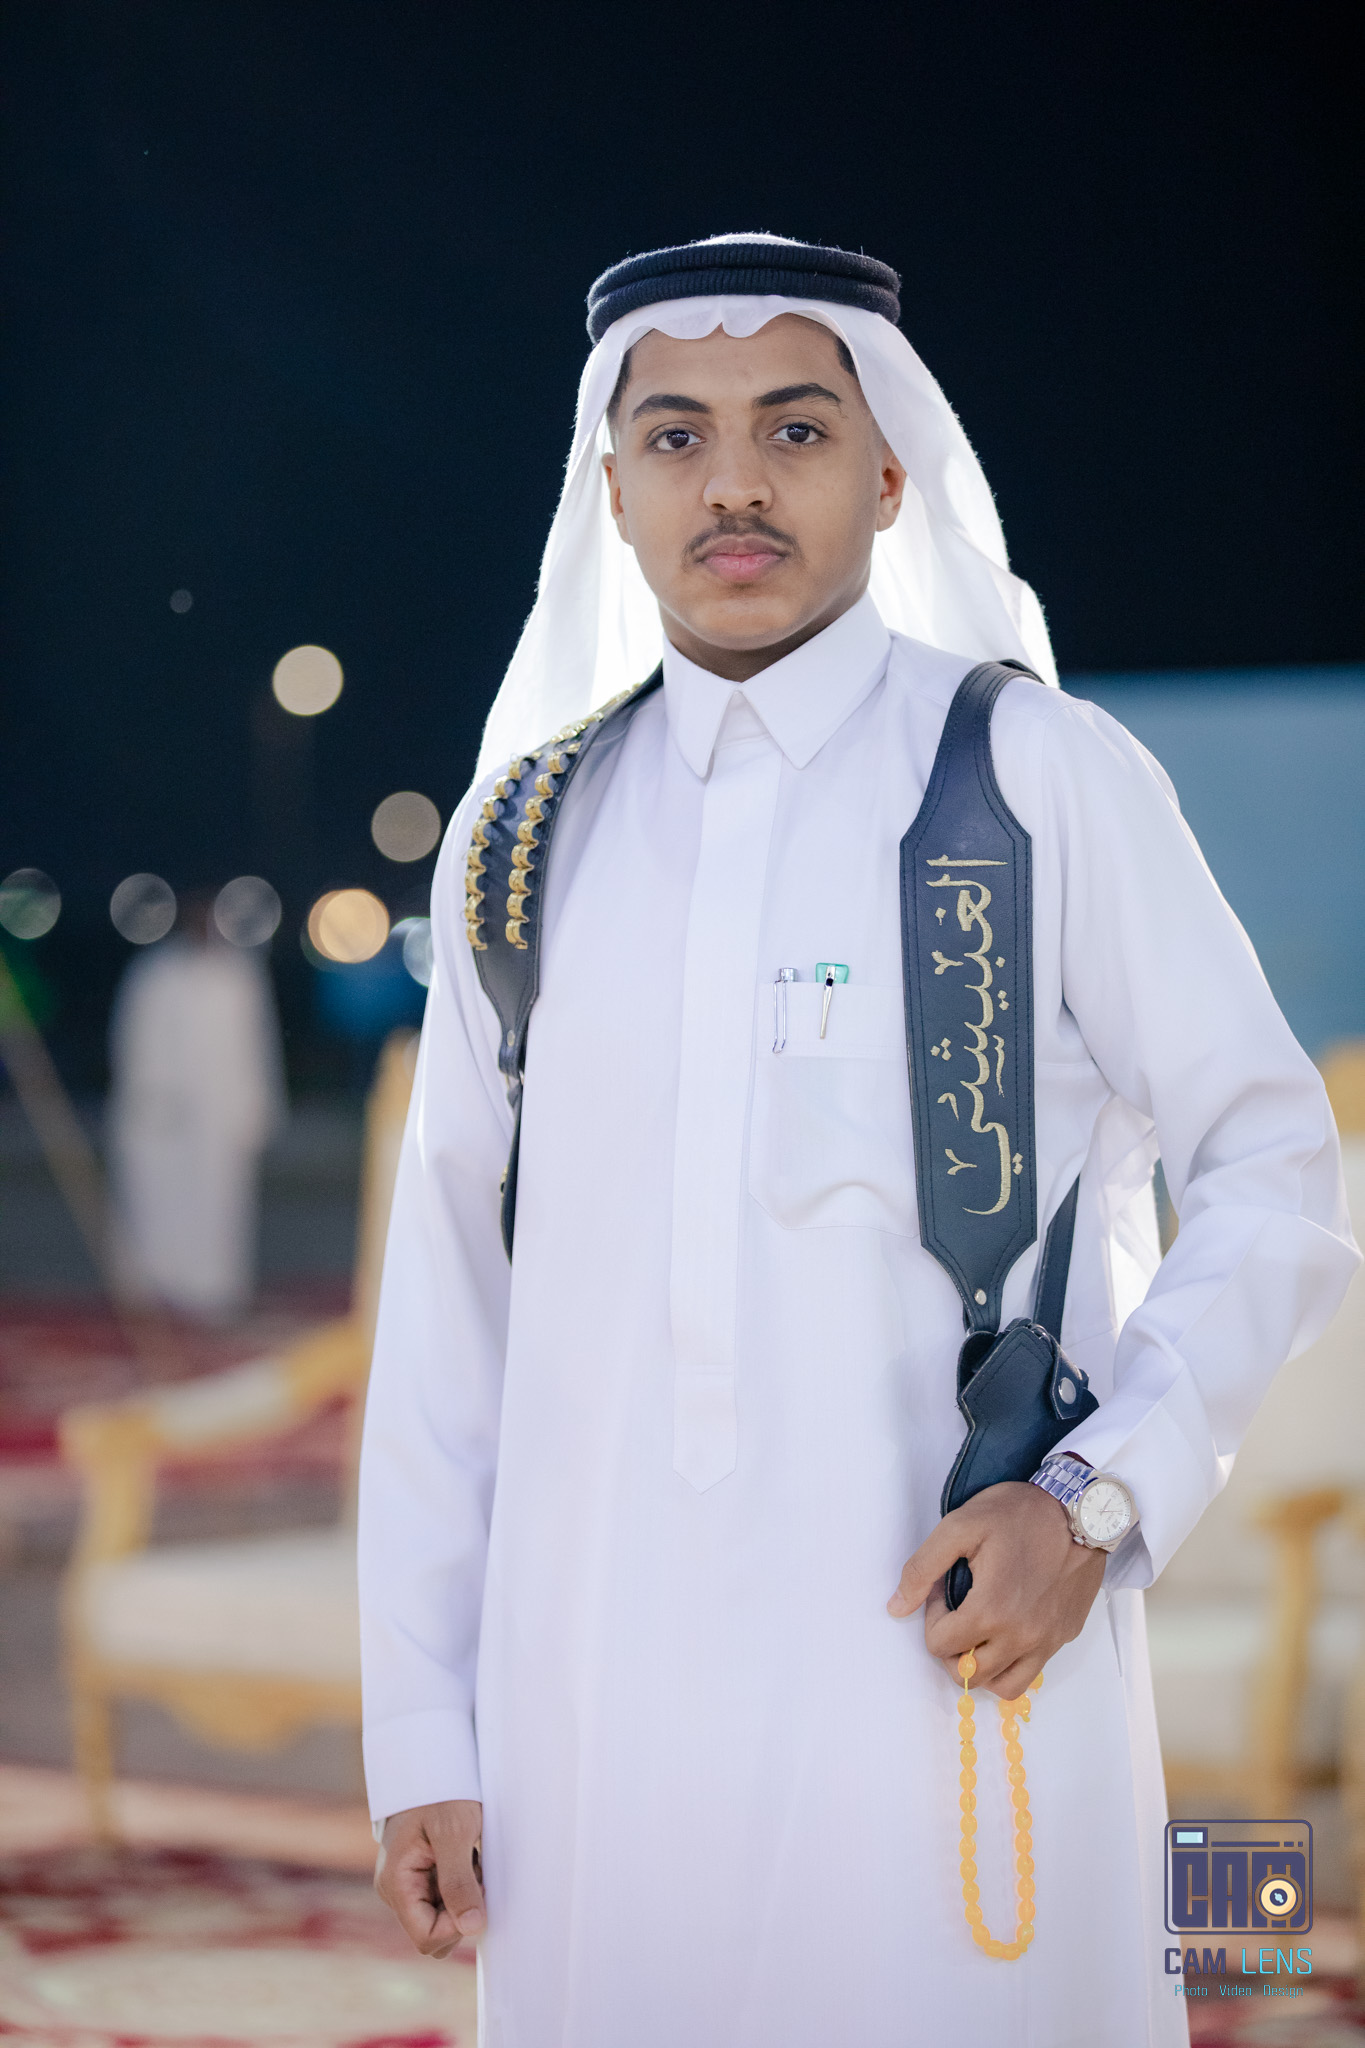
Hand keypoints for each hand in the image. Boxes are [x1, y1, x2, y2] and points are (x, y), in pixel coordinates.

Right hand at [375, 1799, 484, 1955]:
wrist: (431, 1765)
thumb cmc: (440, 1791)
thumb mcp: (455, 1832)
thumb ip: (459, 1881)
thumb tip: (472, 1927)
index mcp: (396, 1884)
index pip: (427, 1938)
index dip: (456, 1926)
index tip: (475, 1889)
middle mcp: (396, 1891)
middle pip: (434, 1933)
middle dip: (460, 1910)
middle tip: (473, 1869)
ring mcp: (406, 1885)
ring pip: (442, 1918)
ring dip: (463, 1895)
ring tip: (468, 1858)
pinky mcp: (419, 1877)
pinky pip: (444, 1900)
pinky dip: (461, 1884)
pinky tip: (465, 1857)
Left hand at [887, 1480, 1105, 1697]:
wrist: (1081, 1508)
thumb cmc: (1018, 1513)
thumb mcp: (959, 1526)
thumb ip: (921, 1568)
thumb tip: (896, 1607)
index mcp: (990, 1611)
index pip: (940, 1646)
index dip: (932, 1620)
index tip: (944, 1593)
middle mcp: (1020, 1636)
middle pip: (968, 1675)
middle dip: (952, 1649)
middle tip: (958, 1614)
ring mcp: (1046, 1641)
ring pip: (1002, 1686)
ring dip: (982, 1668)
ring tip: (979, 1634)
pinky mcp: (1064, 1637)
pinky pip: (1032, 1673)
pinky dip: (1012, 1664)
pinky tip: (1007, 1632)